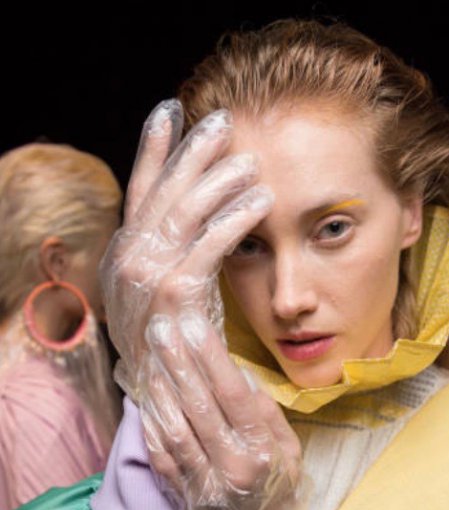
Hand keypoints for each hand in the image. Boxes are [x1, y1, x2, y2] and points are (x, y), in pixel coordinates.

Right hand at [100, 98, 273, 399]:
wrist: (166, 394)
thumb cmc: (171, 342)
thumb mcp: (161, 292)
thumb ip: (168, 254)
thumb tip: (188, 215)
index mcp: (124, 253)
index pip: (138, 190)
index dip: (153, 149)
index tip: (169, 111)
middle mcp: (129, 259)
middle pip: (164, 191)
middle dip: (193, 152)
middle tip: (223, 122)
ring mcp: (148, 276)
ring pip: (186, 210)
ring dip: (220, 180)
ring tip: (250, 161)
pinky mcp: (175, 293)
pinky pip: (209, 243)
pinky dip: (235, 217)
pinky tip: (258, 201)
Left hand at [140, 310, 305, 509]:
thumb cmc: (278, 486)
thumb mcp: (290, 451)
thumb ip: (267, 416)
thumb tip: (240, 377)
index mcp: (262, 451)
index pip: (233, 395)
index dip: (211, 358)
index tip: (195, 326)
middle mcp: (232, 467)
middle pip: (199, 406)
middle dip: (178, 363)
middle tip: (162, 330)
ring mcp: (205, 483)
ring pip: (175, 430)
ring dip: (159, 391)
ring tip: (150, 358)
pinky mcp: (183, 494)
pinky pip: (161, 456)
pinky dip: (150, 427)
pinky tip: (144, 400)